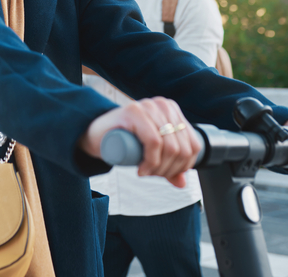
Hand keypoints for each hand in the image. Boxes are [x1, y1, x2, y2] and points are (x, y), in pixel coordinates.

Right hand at [79, 97, 200, 187]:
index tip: (165, 174)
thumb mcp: (150, 154)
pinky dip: (151, 161)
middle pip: (182, 149)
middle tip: (151, 175)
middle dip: (169, 170)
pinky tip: (141, 169)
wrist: (94, 135)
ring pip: (170, 147)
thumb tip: (182, 182)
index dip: (183, 167)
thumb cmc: (123, 143)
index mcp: (173, 111)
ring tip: (145, 172)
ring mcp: (148, 106)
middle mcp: (163, 105)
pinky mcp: (134, 111)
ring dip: (159, 169)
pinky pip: (154, 141)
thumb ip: (168, 165)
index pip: (193, 145)